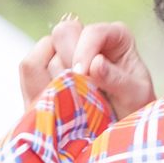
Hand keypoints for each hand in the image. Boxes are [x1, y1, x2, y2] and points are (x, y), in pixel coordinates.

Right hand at [17, 17, 156, 123]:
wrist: (118, 131)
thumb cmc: (133, 111)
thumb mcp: (135, 98)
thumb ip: (118, 81)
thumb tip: (95, 64)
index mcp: (115, 37)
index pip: (93, 31)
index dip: (85, 50)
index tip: (83, 76)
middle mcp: (87, 39)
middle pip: (63, 32)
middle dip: (68, 61)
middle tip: (78, 89)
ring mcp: (65, 53)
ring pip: (45, 51)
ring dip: (56, 78)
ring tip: (74, 101)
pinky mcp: (46, 70)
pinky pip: (28, 68)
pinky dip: (37, 84)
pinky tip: (55, 101)